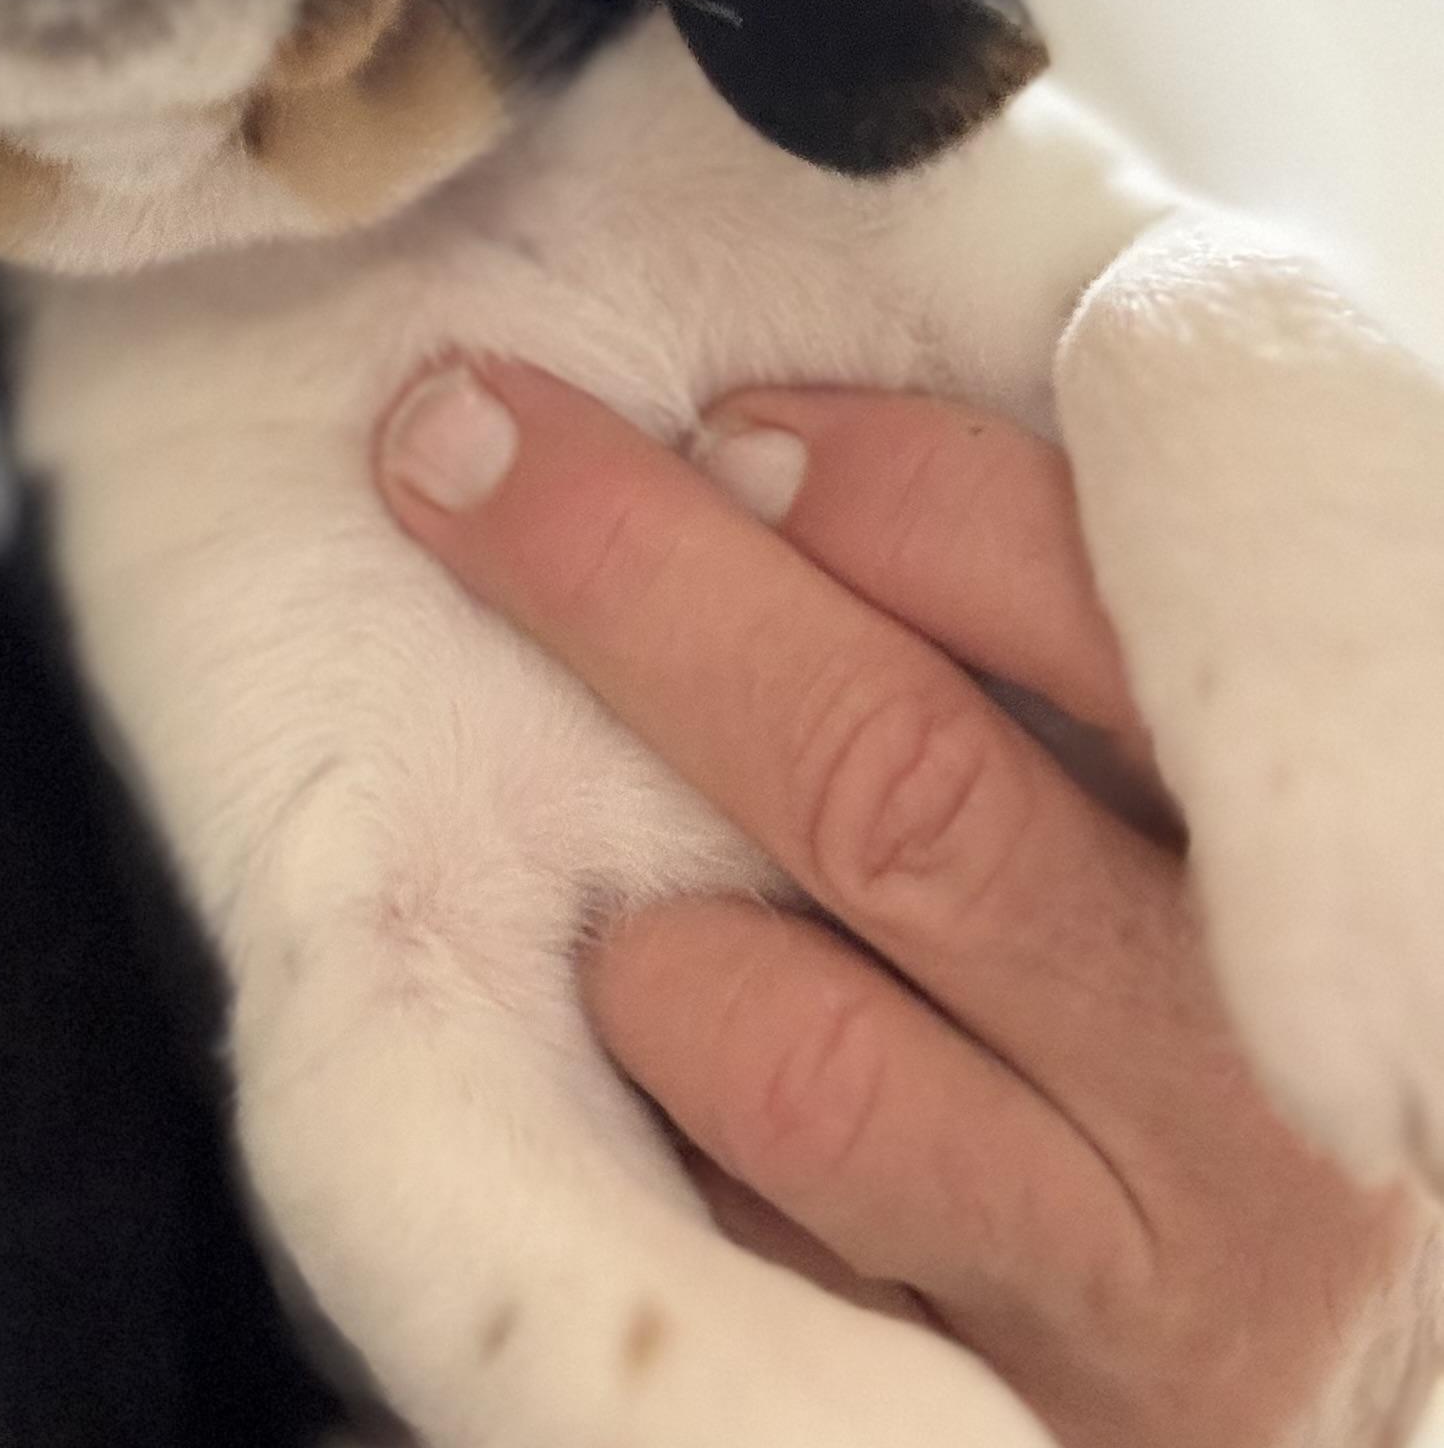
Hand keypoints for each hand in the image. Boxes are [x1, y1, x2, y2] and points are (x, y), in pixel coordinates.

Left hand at [374, 367, 1440, 1447]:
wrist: (1244, 1299)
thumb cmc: (1165, 948)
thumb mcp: (1147, 761)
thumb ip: (1028, 601)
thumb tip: (743, 420)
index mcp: (1312, 833)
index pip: (1089, 598)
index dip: (875, 479)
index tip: (715, 418)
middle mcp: (1250, 1075)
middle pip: (892, 787)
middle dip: (634, 585)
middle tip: (456, 449)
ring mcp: (1125, 1275)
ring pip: (781, 1038)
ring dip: (646, 921)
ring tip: (637, 887)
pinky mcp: (978, 1404)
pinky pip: (727, 1236)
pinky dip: (655, 1111)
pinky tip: (665, 1051)